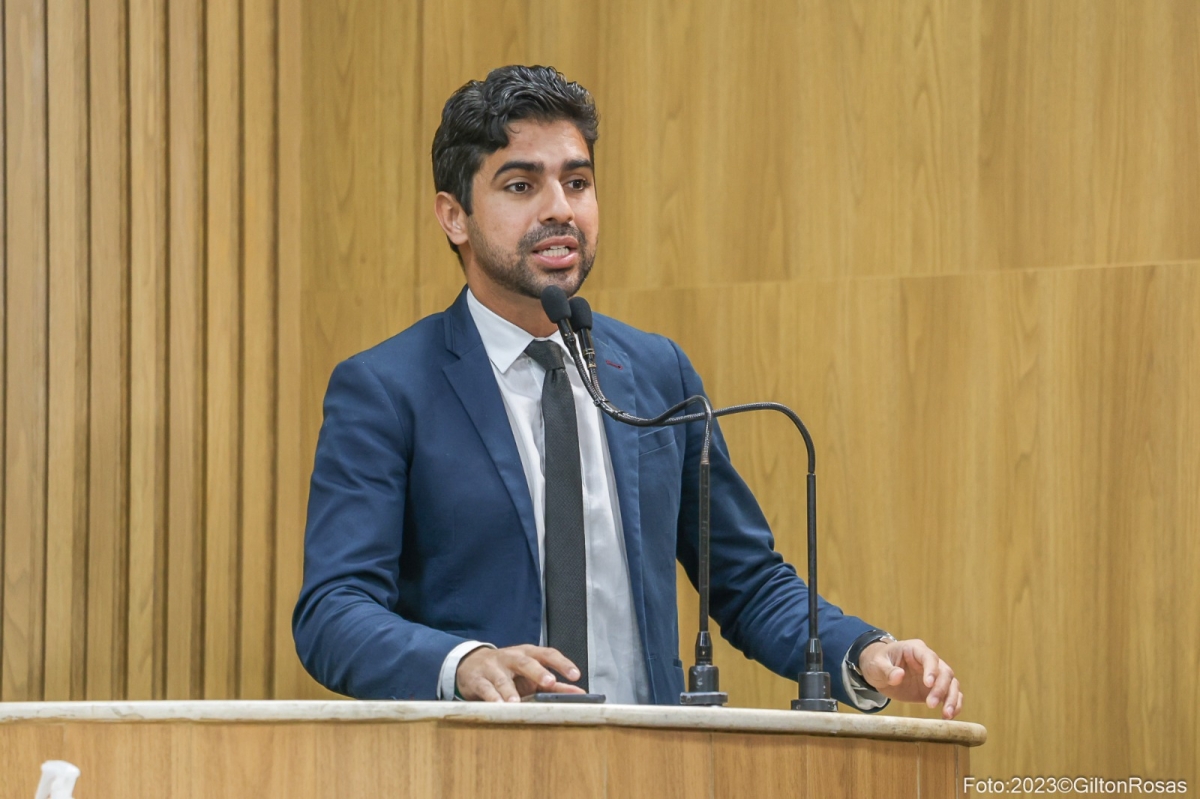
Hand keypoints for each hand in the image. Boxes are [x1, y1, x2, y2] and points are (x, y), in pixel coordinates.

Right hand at [455, 644, 586, 701]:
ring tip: (516, 702)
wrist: (471, 664)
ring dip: (509, 690)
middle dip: (538, 671)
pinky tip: (497, 706)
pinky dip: (491, 698)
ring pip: (502, 678)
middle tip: (549, 682)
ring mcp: (493, 667)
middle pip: (526, 662)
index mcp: (528, 654)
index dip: (562, 663)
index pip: (548, 654)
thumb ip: (555, 685)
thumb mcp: (530, 674)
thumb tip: (580, 693)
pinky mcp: (478, 680)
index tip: (576, 675)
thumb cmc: (508, 671)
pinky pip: (485, 689)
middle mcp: (511, 658)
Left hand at [858, 638, 962, 719]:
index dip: (931, 670)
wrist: (878, 671)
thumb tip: (898, 676)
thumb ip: (886, 670)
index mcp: (915, 649)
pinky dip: (954, 705)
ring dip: (952, 699)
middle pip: (945, 672)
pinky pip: (950, 695)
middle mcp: (929, 661)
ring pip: (952, 684)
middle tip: (931, 704)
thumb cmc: (877, 663)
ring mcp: (935, 675)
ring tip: (946, 715)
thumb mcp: (876, 665)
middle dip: (941, 689)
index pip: (929, 657)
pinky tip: (949, 716)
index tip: (928, 684)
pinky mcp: (936, 689)